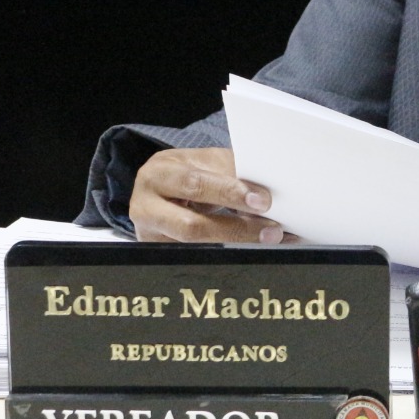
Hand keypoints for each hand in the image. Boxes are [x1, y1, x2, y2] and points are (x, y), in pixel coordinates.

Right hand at [130, 147, 286, 243]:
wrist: (156, 193)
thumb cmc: (185, 173)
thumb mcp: (203, 164)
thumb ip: (229, 173)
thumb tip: (265, 190)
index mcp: (159, 173)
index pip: (195, 184)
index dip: (230, 193)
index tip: (263, 201)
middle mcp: (146, 206)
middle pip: (191, 224)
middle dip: (237, 227)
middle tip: (272, 228)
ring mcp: (150, 234)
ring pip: (195, 245)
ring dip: (237, 242)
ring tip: (269, 238)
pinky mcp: (161, 252)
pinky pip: (198, 254)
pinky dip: (229, 250)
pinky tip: (254, 245)